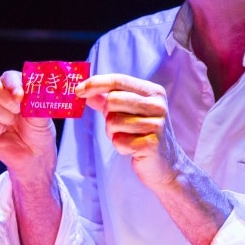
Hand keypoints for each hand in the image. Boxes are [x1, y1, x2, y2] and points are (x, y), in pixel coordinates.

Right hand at [0, 71, 57, 189]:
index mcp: (16, 89)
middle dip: (3, 95)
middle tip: (17, 109)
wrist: (35, 157)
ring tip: (13, 124)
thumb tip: (36, 87)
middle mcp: (0, 97)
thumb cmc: (40, 133)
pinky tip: (3, 132)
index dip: (12, 84)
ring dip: (3, 116)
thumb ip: (38, 100)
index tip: (20, 96)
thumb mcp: (44, 115)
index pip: (7, 77)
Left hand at [77, 73, 183, 190]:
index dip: (96, 83)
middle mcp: (157, 105)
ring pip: (113, 122)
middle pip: (113, 100)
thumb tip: (84, 91)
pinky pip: (119, 141)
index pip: (119, 80)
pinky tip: (132, 149)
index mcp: (153, 92)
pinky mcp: (151, 144)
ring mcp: (156, 124)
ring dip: (113, 133)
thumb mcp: (127, 112)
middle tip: (117, 125)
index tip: (78, 90)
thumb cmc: (143, 134)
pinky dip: (120, 147)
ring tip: (128, 138)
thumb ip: (106, 100)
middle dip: (107, 115)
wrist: (165, 164)